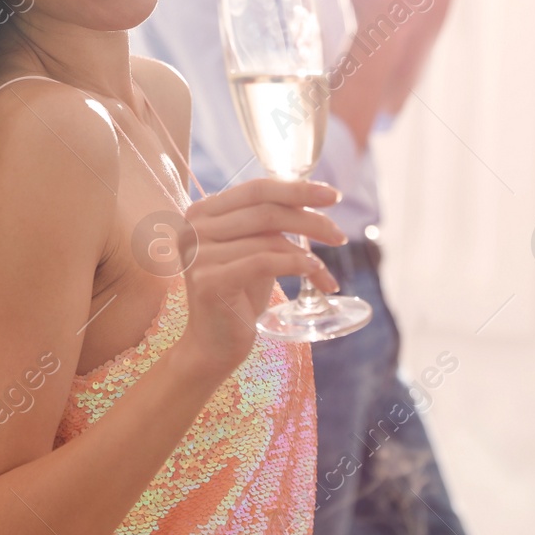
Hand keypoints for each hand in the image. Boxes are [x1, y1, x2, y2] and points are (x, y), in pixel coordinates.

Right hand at [175, 178, 345, 377]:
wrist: (212, 345)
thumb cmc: (238, 296)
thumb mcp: (253, 250)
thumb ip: (268, 224)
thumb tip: (313, 198)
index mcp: (201, 212)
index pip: (256, 190)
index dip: (297, 189)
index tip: (333, 196)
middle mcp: (194, 227)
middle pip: (265, 211)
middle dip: (310, 220)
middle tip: (340, 236)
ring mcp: (198, 253)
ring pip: (268, 238)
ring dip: (308, 254)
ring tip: (326, 272)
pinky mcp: (209, 280)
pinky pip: (264, 262)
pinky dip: (296, 265)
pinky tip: (314, 273)